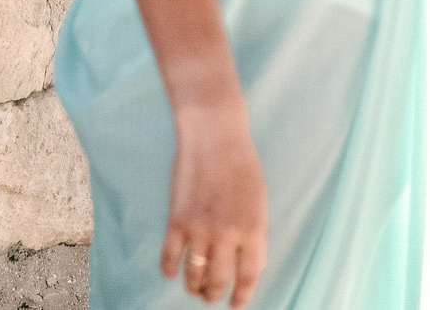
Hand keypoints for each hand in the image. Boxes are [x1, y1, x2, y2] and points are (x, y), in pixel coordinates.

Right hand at [164, 108, 267, 305]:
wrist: (214, 135)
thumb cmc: (242, 165)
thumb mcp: (259, 202)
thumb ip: (256, 235)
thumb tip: (253, 267)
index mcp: (253, 229)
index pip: (249, 276)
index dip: (242, 296)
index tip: (236, 304)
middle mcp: (227, 234)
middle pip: (218, 282)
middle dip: (214, 296)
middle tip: (211, 298)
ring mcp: (199, 229)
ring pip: (193, 276)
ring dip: (194, 287)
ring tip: (196, 288)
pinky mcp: (176, 221)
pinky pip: (169, 258)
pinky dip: (170, 270)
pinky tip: (173, 273)